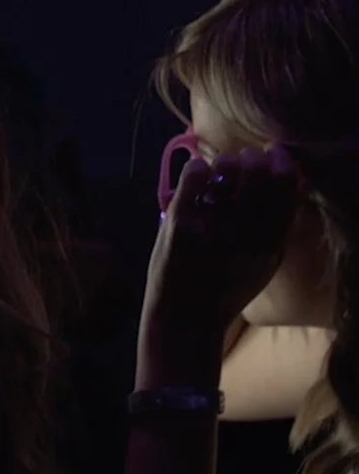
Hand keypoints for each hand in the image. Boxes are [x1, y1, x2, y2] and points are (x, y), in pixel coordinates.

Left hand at [142, 145, 300, 342]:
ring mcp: (211, 226)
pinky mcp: (180, 223)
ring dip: (225, 163)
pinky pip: (193, 177)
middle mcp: (244, 233)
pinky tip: (198, 171)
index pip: (285, 191)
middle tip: (247, 157)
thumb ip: (278, 228)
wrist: (184, 318)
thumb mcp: (265, 264)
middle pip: (257, 176)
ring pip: (226, 172)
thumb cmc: (226, 290)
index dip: (283, 166)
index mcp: (270, 244)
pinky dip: (196, 168)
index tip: (276, 155)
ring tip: (223, 165)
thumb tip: (292, 183)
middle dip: (253, 160)